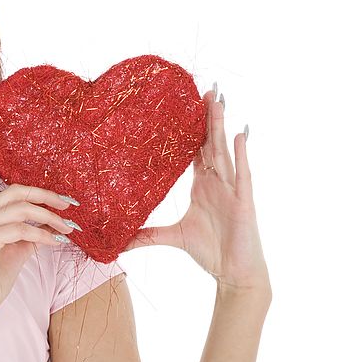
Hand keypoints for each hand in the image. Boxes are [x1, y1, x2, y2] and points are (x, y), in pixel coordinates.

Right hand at [0, 122, 77, 322]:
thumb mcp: (14, 249)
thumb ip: (28, 231)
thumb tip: (49, 222)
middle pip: (13, 190)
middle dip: (44, 193)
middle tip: (68, 203)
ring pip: (21, 209)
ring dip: (50, 218)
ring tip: (69, 229)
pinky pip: (21, 230)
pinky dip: (42, 236)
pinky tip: (55, 244)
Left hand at [124, 87, 270, 296]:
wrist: (233, 273)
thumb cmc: (210, 252)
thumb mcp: (172, 237)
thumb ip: (146, 236)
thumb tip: (118, 242)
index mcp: (202, 185)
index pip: (196, 150)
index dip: (191, 128)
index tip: (185, 105)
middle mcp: (217, 182)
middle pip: (211, 142)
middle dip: (208, 116)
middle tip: (205, 89)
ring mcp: (231, 189)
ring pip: (225, 151)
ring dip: (221, 125)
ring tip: (218, 100)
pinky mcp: (243, 201)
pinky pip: (241, 173)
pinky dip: (241, 154)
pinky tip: (240, 134)